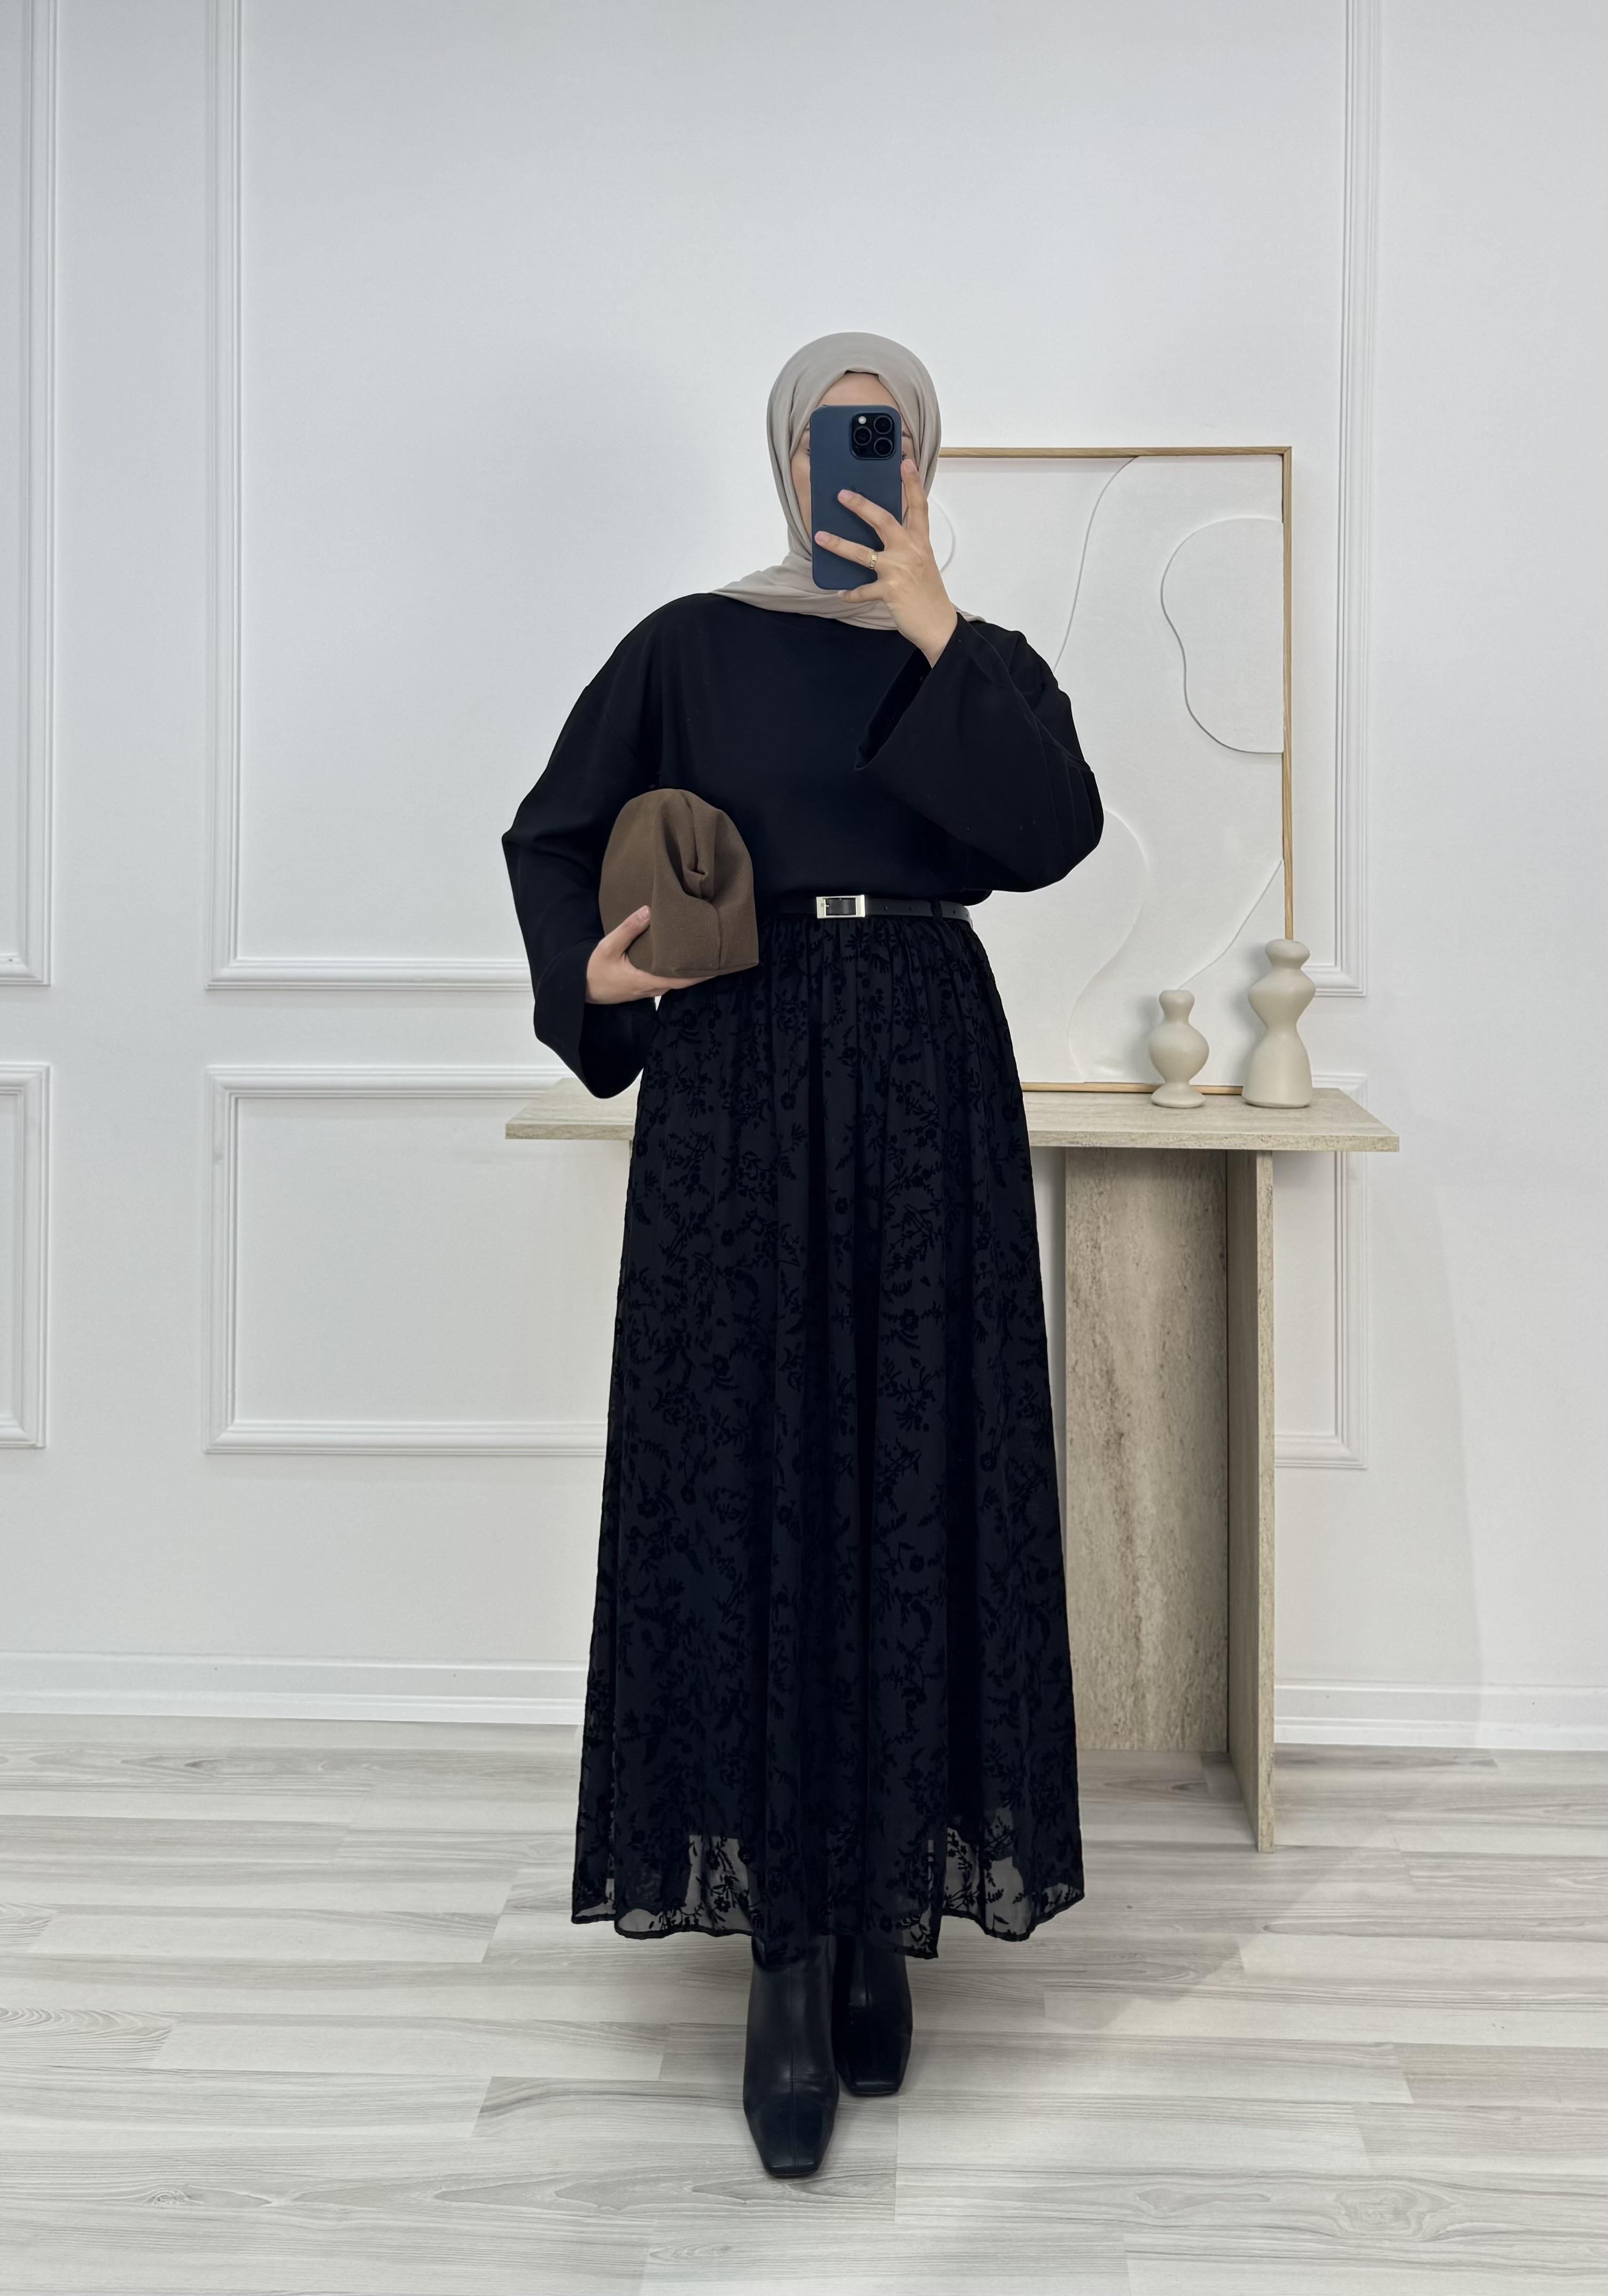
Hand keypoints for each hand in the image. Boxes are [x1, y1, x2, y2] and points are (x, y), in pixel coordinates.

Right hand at [585, 905, 715, 1002]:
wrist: (579, 989)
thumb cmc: (593, 970)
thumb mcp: (608, 947)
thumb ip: (628, 929)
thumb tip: (648, 911)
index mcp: (646, 981)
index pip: (681, 980)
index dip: (700, 974)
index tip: (716, 965)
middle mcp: (650, 989)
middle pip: (681, 983)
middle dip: (698, 972)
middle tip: (715, 957)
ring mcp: (646, 991)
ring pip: (673, 983)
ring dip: (687, 974)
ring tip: (700, 958)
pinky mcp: (641, 989)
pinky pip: (663, 983)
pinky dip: (674, 975)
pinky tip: (677, 963)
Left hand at [813, 455, 958, 663]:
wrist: (938, 625)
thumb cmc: (928, 593)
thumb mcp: (923, 562)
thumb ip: (907, 545)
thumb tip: (882, 534)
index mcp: (921, 542)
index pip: (918, 506)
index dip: (912, 483)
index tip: (905, 463)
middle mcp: (910, 552)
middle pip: (884, 520)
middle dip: (861, 506)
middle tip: (842, 494)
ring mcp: (899, 571)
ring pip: (864, 553)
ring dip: (839, 544)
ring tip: (821, 536)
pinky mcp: (890, 591)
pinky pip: (863, 590)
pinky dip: (850, 592)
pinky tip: (840, 592)